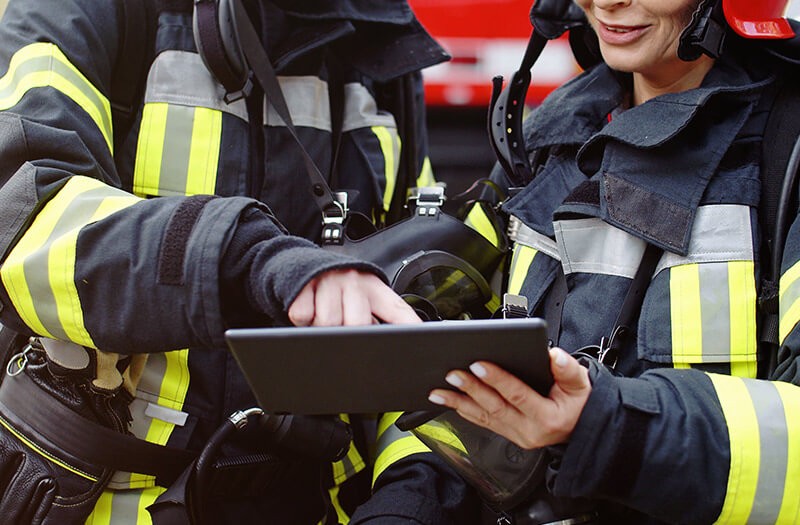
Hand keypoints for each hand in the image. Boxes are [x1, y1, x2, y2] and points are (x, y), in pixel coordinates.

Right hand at [288, 269, 421, 325]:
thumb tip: (390, 342)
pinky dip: (303, 320)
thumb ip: (378, 317)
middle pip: (358, 323)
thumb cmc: (336, 286)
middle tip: (342, 328)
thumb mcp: (362, 295)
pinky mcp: (302, 285)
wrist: (298, 262)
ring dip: (323, 329)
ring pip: (328, 323)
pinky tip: (308, 309)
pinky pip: (303, 316)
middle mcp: (353, 281)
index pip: (397, 308)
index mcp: (374, 287)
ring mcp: (328, 281)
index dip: (409, 324)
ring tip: (323, 315)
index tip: (421, 338)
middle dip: (350, 333)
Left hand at [427, 347, 590, 448]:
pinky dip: (464, 411)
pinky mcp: (508, 435)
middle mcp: (529, 431)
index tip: (478, 364)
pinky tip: (449, 401)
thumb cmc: (579, 404)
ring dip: (459, 402)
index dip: (497, 379)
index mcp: (547, 417)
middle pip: (494, 407)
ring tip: (439, 390)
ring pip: (483, 417)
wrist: (582, 429)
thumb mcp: (581, 384)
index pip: (517, 395)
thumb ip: (568, 369)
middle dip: (471, 389)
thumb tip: (554, 356)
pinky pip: (483, 422)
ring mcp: (516, 435)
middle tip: (452, 373)